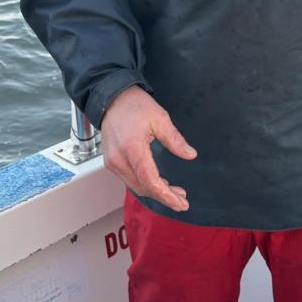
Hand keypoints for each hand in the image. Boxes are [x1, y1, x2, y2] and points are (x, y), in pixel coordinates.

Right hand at [101, 86, 196, 212]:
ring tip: (174, 192)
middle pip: (143, 188)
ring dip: (155, 192)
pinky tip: (158, 183)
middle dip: (164, 196)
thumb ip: (175, 139)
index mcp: (132, 148)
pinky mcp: (111, 162)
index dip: (166, 195)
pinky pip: (129, 179)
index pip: (150, 180)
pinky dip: (144, 184)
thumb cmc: (134, 105)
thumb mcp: (160, 118)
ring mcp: (112, 162)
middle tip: (182, 200)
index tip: (180, 203)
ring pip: (136, 186)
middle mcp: (119, 159)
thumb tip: (190, 155)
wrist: (112, 98)